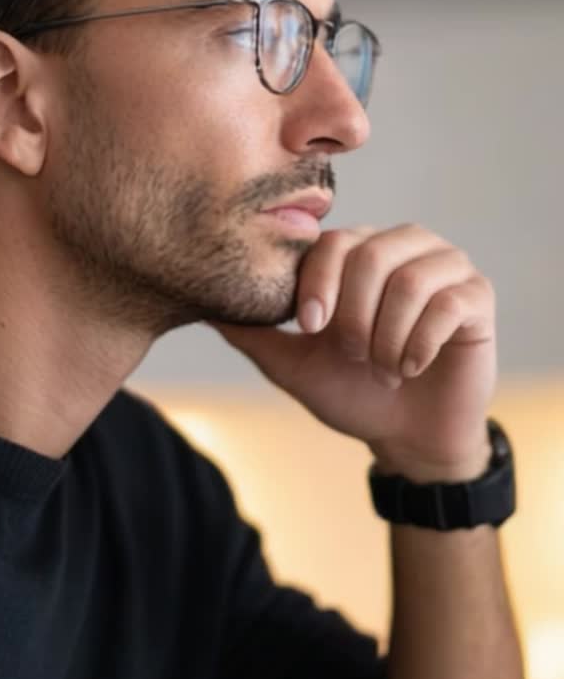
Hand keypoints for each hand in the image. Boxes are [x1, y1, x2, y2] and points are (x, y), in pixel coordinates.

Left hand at [210, 224, 495, 481]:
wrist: (407, 437)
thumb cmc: (351, 393)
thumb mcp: (291, 364)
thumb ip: (253, 332)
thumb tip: (201, 306)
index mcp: (358, 251)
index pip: (331, 242)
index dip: (318, 285)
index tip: (310, 329)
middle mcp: (403, 246)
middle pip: (371, 256)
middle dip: (354, 319)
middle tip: (355, 356)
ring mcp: (445, 266)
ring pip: (409, 281)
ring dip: (388, 339)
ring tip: (385, 367)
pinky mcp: (477, 295)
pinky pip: (447, 305)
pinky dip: (420, 346)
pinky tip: (412, 368)